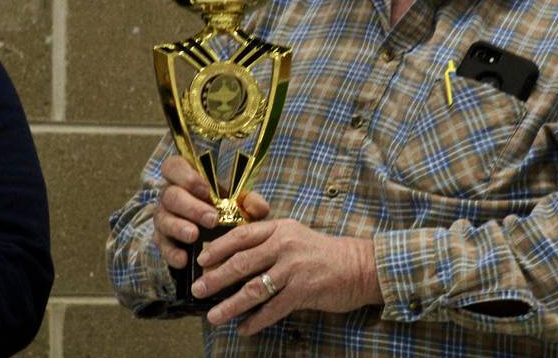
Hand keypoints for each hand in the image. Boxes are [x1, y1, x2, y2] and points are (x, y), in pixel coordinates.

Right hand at [152, 155, 269, 267]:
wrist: (215, 235)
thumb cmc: (225, 208)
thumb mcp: (238, 201)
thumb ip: (250, 201)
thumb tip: (260, 208)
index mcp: (185, 177)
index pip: (173, 166)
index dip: (186, 175)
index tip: (206, 189)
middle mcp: (169, 195)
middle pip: (170, 195)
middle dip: (191, 207)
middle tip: (211, 219)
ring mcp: (163, 217)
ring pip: (163, 219)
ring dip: (179, 227)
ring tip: (194, 236)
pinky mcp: (161, 240)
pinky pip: (162, 246)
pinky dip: (171, 253)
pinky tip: (184, 260)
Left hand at [190, 219, 382, 333]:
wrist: (359, 265)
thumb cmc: (322, 253)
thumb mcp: (295, 237)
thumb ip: (269, 243)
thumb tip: (235, 260)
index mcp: (281, 228)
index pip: (242, 235)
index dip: (219, 248)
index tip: (201, 260)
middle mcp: (285, 245)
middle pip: (242, 262)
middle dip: (216, 278)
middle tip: (198, 289)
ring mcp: (294, 268)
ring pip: (253, 288)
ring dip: (230, 305)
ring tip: (214, 316)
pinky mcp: (304, 290)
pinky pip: (272, 309)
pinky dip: (256, 321)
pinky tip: (244, 328)